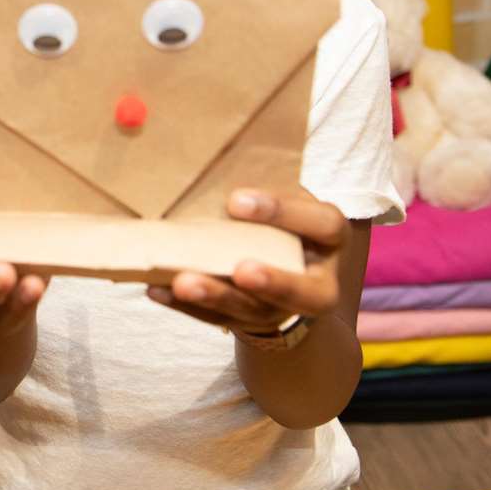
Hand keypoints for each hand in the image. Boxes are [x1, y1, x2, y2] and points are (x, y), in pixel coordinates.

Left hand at [147, 189, 347, 334]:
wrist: (284, 267)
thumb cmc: (281, 220)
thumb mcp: (286, 200)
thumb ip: (267, 190)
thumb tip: (212, 166)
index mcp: (331, 240)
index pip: (323, 224)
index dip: (285, 212)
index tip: (237, 200)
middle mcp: (318, 283)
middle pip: (302, 291)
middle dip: (272, 282)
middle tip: (241, 270)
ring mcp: (282, 310)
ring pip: (252, 310)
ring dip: (216, 297)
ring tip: (184, 282)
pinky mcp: (248, 324)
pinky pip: (215, 318)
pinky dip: (185, 306)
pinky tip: (159, 290)